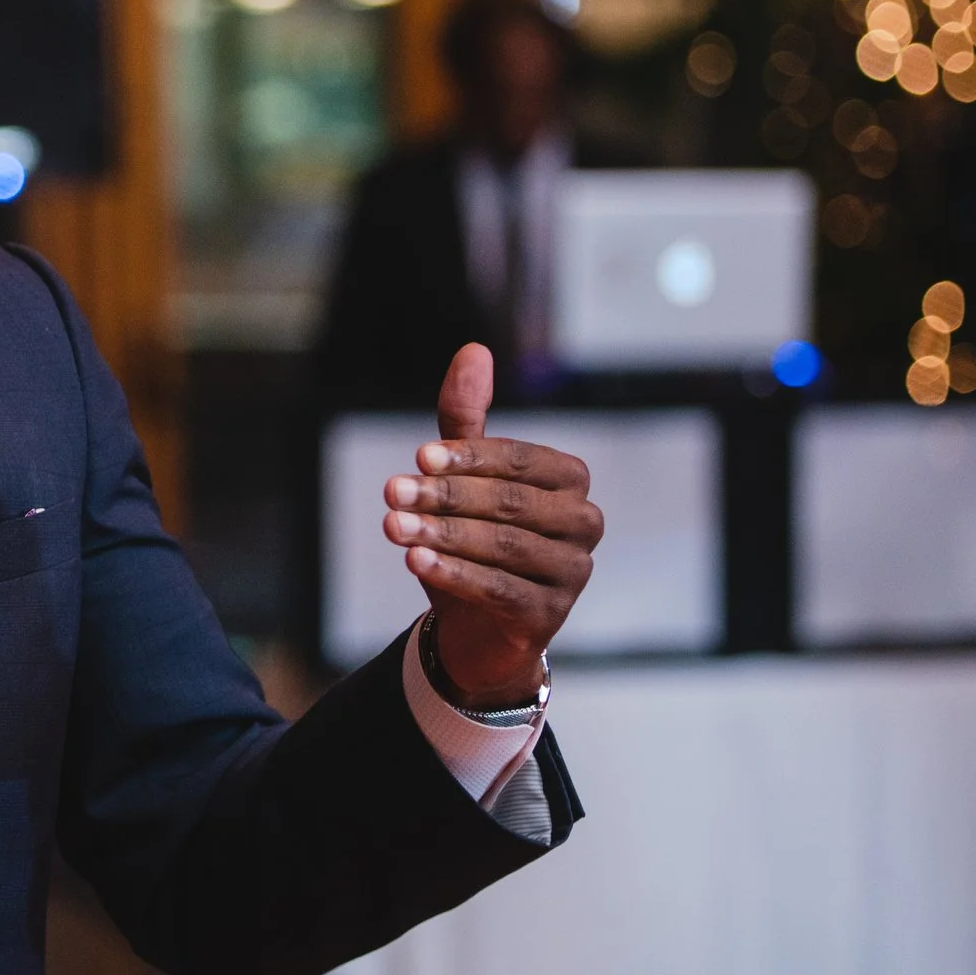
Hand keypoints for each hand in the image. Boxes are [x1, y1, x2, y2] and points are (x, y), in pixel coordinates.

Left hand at [382, 344, 601, 709]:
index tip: (418, 456)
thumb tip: (474, 350)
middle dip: (446, 497)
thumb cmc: (472, 535)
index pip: (521, 460)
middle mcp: (583, 523)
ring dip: (443, 535)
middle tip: (391, 492)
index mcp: (570, 480)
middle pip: (512, 503)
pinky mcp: (551, 615)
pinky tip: (414, 562)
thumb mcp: (462, 475)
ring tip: (393, 527)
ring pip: (505, 547)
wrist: (474, 625)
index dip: (469, 457)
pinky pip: (501, 590)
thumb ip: (466, 419)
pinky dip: (454, 574)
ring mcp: (573, 573)